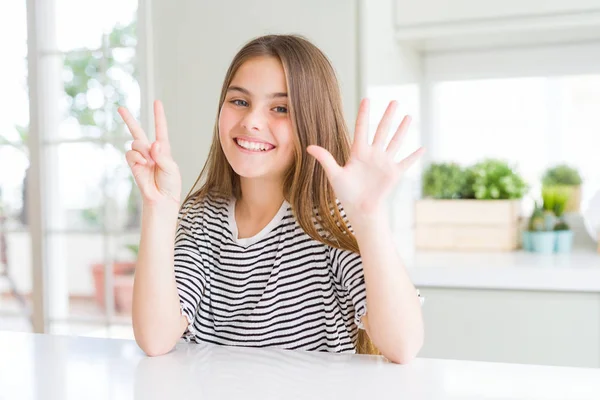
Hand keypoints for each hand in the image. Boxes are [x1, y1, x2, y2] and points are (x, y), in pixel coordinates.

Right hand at [119, 100, 181, 206]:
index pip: (160, 130)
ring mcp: (140, 157)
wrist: (162, 199)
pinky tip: (144, 164)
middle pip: (137, 131)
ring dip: (143, 149)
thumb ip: (162, 155)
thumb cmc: (170, 185)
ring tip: (150, 162)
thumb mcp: (171, 168)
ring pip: (135, 142)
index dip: (159, 116)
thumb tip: (154, 144)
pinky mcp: (133, 164)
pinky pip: (130, 153)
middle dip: (128, 119)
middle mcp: (150, 151)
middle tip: (120, 108)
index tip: (157, 102)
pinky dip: (137, 157)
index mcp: (163, 149)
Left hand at [307, 99, 423, 223]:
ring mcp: (385, 162)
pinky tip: (422, 148)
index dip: (364, 114)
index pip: (362, 128)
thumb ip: (325, 159)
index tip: (367, 99)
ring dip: (402, 129)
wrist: (359, 209)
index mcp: (359, 152)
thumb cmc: (346, 193)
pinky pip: (406, 162)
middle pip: (382, 130)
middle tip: (394, 101)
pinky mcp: (394, 173)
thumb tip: (308, 147)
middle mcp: (373, 154)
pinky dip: (414, 156)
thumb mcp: (335, 174)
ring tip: (408, 116)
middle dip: (388, 116)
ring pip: (395, 142)